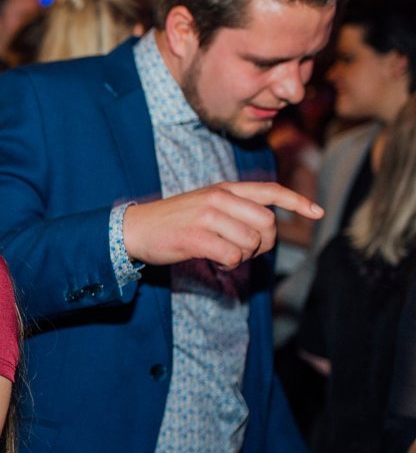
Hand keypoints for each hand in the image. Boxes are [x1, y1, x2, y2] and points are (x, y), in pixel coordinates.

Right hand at [122, 181, 322, 268]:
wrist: (134, 228)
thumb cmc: (172, 221)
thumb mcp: (204, 204)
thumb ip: (234, 209)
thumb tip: (266, 228)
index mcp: (223, 188)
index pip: (270, 191)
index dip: (297, 202)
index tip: (317, 213)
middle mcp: (219, 199)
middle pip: (267, 223)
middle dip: (264, 244)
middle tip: (246, 251)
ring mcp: (208, 217)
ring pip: (251, 242)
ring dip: (244, 256)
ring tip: (225, 255)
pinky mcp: (197, 237)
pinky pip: (232, 256)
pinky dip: (230, 264)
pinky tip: (217, 261)